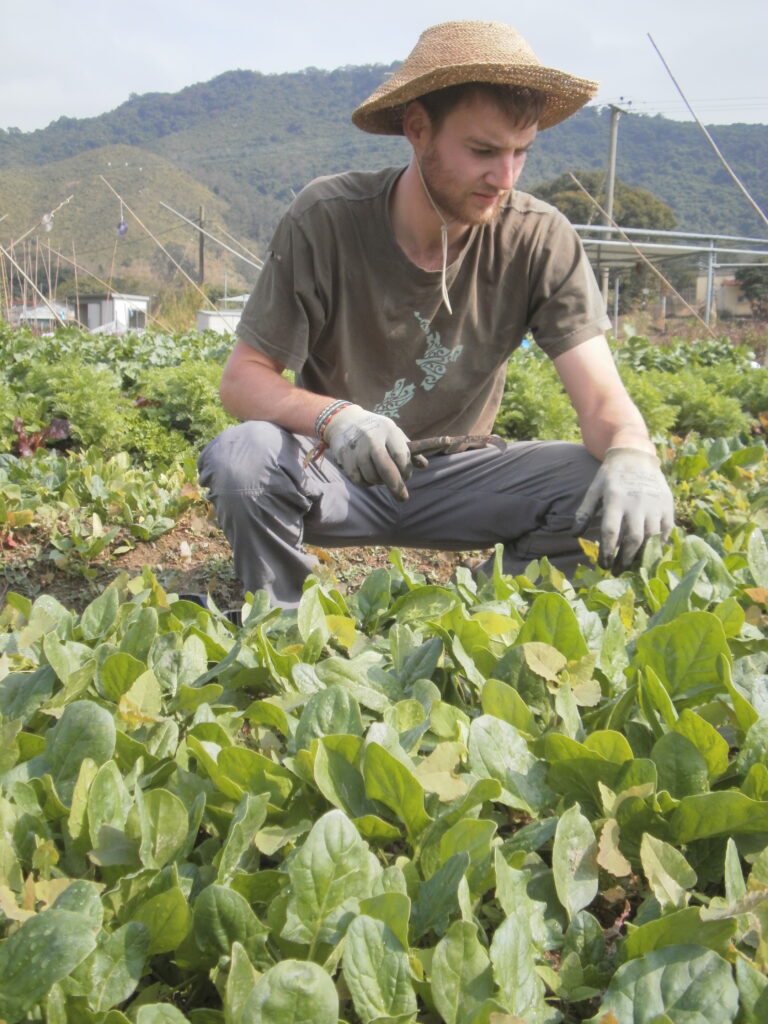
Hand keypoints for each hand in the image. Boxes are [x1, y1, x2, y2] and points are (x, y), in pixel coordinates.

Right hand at [323, 404, 413, 500]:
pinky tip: (368, 475)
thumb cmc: (376, 430)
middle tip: (403, 498)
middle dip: (396, 486)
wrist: (345, 420)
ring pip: (373, 477)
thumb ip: (408, 449)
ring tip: (380, 476)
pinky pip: (360, 481)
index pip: (400, 455)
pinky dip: (366, 483)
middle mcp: (372, 439)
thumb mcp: (393, 432)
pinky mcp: (346, 459)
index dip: (406, 470)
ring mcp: (357, 450)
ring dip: (379, 482)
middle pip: (386, 469)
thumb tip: (424, 465)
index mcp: (388, 430)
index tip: (407, 478)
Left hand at [573, 447, 674, 572]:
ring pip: (651, 538)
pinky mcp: (667, 505)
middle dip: (624, 560)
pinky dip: (658, 546)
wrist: (636, 456)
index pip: (610, 531)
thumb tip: (574, 535)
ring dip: (641, 556)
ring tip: (631, 566)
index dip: (606, 551)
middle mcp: (636, 503)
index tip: (602, 564)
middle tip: (616, 572)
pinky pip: (666, 531)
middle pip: (633, 539)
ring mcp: (654, 505)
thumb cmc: (611, 475)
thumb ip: (584, 512)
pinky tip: (648, 554)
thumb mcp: (594, 490)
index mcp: (615, 499)